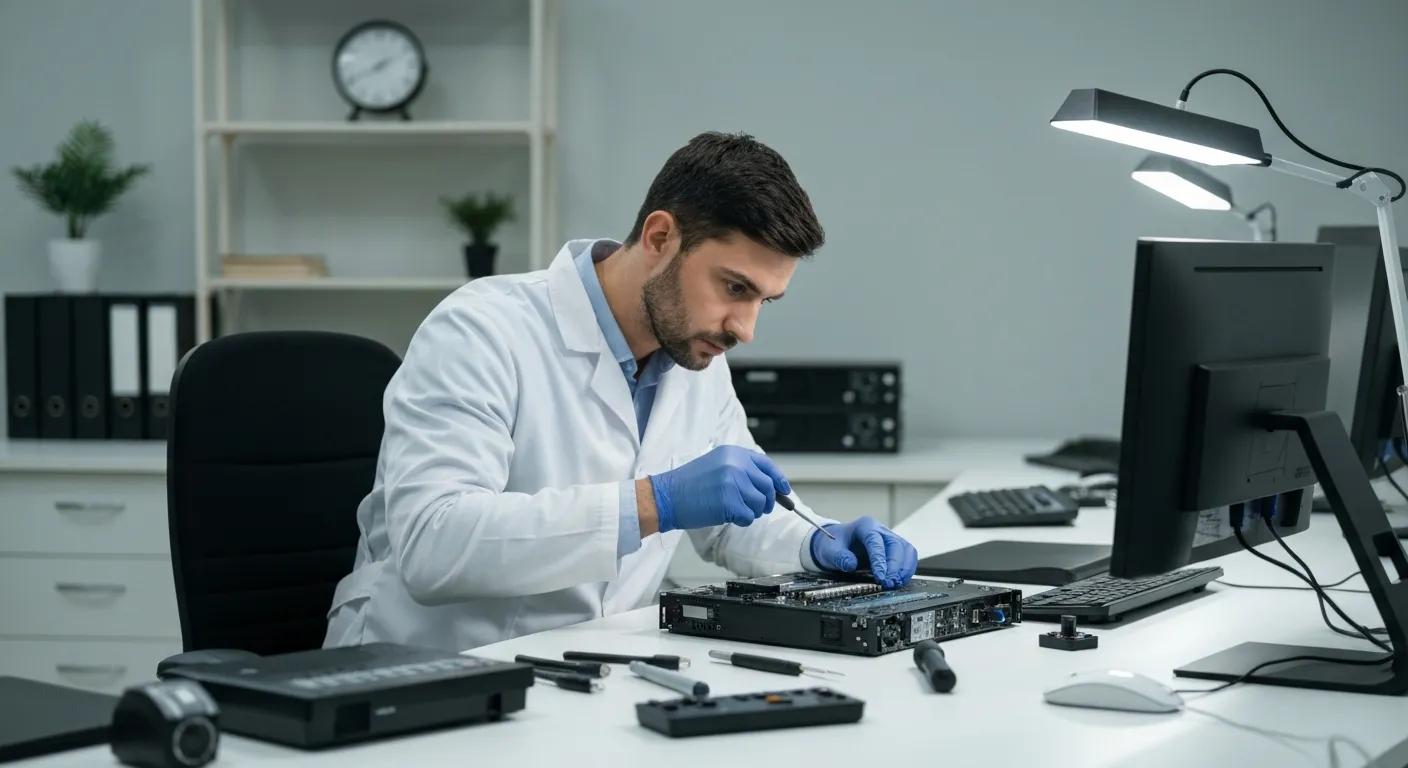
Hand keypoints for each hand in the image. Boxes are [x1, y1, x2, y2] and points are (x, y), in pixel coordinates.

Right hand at [649, 446, 790, 532]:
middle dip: (766, 501)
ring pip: (760, 503)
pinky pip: (749, 517)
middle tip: (757, 509)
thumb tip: (769, 486)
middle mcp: (736, 465)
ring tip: (733, 510)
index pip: (766, 465)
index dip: (778, 479)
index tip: (784, 490)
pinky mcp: (730, 502)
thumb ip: (740, 470)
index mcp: (733, 453)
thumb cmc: (688, 485)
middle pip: (767, 486)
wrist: (665, 496)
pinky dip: (741, 521)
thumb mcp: (716, 465)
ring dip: (751, 512)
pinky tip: (727, 516)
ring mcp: (733, 483)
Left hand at [810, 516, 918, 588]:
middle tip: (889, 584)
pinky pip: (907, 556)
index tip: (880, 577)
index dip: (880, 560)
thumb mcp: (830, 550)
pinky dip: (906, 570)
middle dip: (895, 567)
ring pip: (905, 550)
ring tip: (895, 584)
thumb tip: (851, 565)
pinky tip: (900, 581)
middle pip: (895, 545)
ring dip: (904, 569)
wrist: (836, 544)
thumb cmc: (834, 545)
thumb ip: (839, 557)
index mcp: (865, 526)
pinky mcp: (895, 549)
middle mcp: (880, 530)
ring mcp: (889, 538)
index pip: (876, 542)